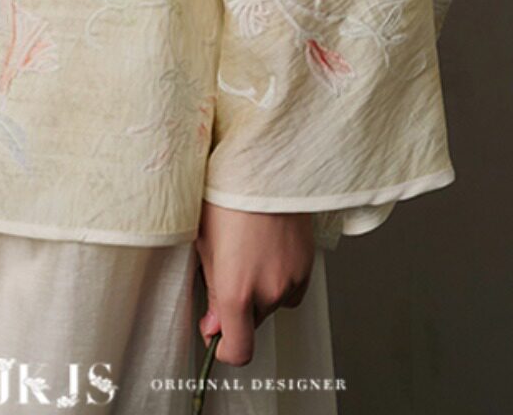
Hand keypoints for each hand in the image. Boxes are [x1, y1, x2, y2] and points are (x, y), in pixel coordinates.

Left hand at [195, 200, 314, 365]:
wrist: (265, 163)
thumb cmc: (228, 194)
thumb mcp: (205, 243)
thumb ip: (212, 291)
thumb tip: (213, 325)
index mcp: (237, 291)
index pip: (238, 349)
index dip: (224, 349)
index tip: (216, 336)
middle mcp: (268, 291)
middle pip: (253, 321)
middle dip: (239, 307)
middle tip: (227, 269)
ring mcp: (292, 279)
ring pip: (273, 303)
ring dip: (260, 290)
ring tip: (248, 249)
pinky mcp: (308, 264)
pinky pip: (292, 287)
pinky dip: (280, 277)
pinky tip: (267, 249)